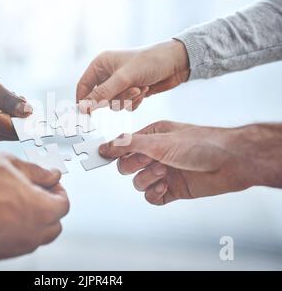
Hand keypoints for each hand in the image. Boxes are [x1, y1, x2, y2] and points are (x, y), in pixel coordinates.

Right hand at [0, 38, 31, 140]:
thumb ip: (7, 98)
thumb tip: (29, 112)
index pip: (17, 129)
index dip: (31, 120)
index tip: (35, 105)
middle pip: (16, 133)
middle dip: (25, 117)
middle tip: (19, 96)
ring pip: (13, 132)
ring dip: (17, 116)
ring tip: (8, 96)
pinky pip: (6, 130)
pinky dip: (11, 117)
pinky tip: (3, 102)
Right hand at [0, 153, 68, 263]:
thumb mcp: (10, 163)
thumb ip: (38, 172)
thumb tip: (53, 175)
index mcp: (39, 210)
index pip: (63, 206)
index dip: (58, 191)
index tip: (48, 184)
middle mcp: (28, 235)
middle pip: (53, 227)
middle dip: (49, 209)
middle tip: (34, 192)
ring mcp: (8, 248)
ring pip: (33, 239)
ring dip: (31, 222)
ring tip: (12, 201)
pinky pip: (10, 246)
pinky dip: (11, 233)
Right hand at [76, 40, 189, 112]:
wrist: (176, 63)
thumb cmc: (150, 61)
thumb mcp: (124, 78)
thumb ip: (103, 94)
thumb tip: (84, 107)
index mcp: (101, 65)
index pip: (83, 87)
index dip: (84, 101)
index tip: (88, 115)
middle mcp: (108, 74)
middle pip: (100, 99)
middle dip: (116, 99)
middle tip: (130, 92)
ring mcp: (120, 84)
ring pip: (114, 104)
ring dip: (127, 100)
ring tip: (141, 88)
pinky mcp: (130, 92)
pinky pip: (125, 106)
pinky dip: (134, 103)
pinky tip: (145, 91)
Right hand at [99, 121, 281, 204]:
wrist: (231, 162)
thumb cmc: (201, 144)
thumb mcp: (160, 141)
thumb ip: (130, 144)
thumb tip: (106, 146)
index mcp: (152, 137)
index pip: (124, 146)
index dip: (115, 152)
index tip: (102, 156)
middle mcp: (156, 154)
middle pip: (127, 166)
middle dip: (135, 166)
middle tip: (149, 161)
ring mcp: (164, 172)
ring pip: (139, 182)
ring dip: (148, 179)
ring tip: (163, 173)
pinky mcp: (173, 189)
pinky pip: (152, 197)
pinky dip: (154, 194)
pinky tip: (165, 188)